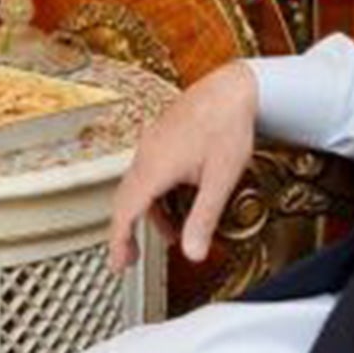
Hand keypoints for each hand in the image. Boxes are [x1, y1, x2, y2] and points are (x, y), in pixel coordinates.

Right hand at [105, 61, 256, 274]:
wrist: (234, 87)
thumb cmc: (228, 125)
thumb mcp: (220, 180)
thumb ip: (203, 219)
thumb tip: (194, 253)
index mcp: (155, 167)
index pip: (125, 213)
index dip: (119, 242)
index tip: (119, 264)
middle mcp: (146, 154)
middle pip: (125, 200)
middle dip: (128, 231)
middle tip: (132, 258)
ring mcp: (152, 142)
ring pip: (139, 185)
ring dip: (149, 213)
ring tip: (171, 233)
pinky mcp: (161, 136)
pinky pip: (148, 171)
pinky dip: (156, 194)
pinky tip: (178, 199)